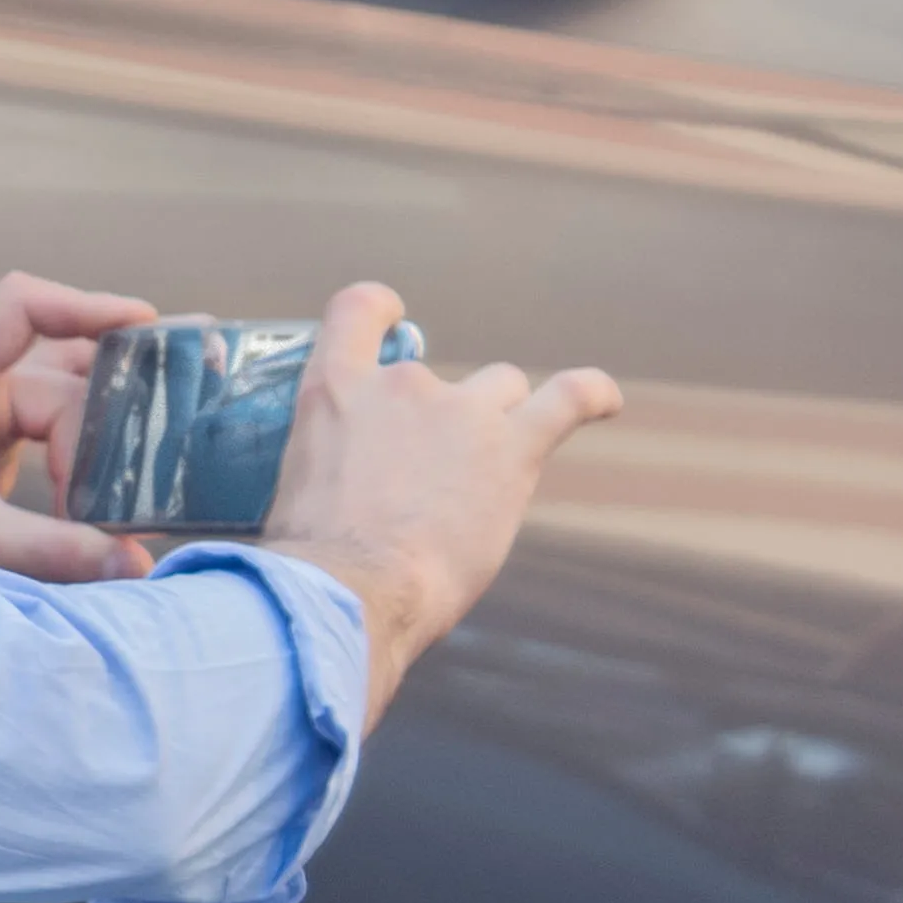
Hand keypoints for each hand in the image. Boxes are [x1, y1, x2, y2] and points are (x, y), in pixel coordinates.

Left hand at [0, 270, 161, 586]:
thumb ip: (52, 549)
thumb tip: (135, 562)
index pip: (22, 308)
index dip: (83, 304)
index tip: (144, 323)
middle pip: (61, 369)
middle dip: (112, 397)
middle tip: (174, 412)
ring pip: (64, 408)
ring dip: (105, 435)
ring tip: (160, 455)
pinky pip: (56, 446)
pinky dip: (89, 466)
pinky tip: (121, 495)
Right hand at [253, 281, 622, 694]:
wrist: (352, 591)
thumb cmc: (315, 564)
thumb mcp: (295, 491)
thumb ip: (329, 465)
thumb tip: (350, 492)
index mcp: (335, 390)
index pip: (358, 311)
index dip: (380, 311)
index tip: (393, 318)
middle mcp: (401, 384)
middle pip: (443, 378)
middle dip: (444, 419)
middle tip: (432, 484)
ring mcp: (462, 412)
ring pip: (500, 390)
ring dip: (497, 425)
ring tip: (488, 480)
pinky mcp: (512, 448)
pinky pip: (569, 398)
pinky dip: (592, 394)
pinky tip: (608, 400)